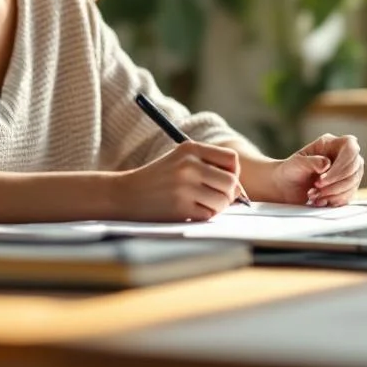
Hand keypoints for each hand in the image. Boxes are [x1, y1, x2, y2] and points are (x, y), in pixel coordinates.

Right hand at [113, 142, 241, 221]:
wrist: (126, 194)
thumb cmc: (158, 179)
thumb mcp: (180, 160)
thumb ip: (208, 166)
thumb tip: (240, 190)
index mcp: (190, 149)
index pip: (231, 159)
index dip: (233, 173)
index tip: (223, 181)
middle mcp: (188, 165)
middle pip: (231, 182)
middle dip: (228, 194)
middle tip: (217, 199)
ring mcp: (184, 187)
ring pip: (222, 201)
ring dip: (217, 208)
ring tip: (202, 205)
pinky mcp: (180, 208)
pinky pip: (208, 215)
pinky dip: (204, 216)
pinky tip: (190, 212)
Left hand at [268, 134, 362, 206]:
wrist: (285, 186)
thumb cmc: (290, 170)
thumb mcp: (296, 163)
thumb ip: (311, 161)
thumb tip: (327, 164)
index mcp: (331, 144)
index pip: (350, 148)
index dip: (341, 165)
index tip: (322, 178)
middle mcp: (342, 156)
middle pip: (354, 168)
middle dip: (335, 183)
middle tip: (316, 187)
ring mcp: (346, 171)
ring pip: (353, 183)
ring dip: (333, 193)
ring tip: (314, 195)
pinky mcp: (346, 187)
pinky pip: (350, 195)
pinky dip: (335, 200)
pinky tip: (320, 201)